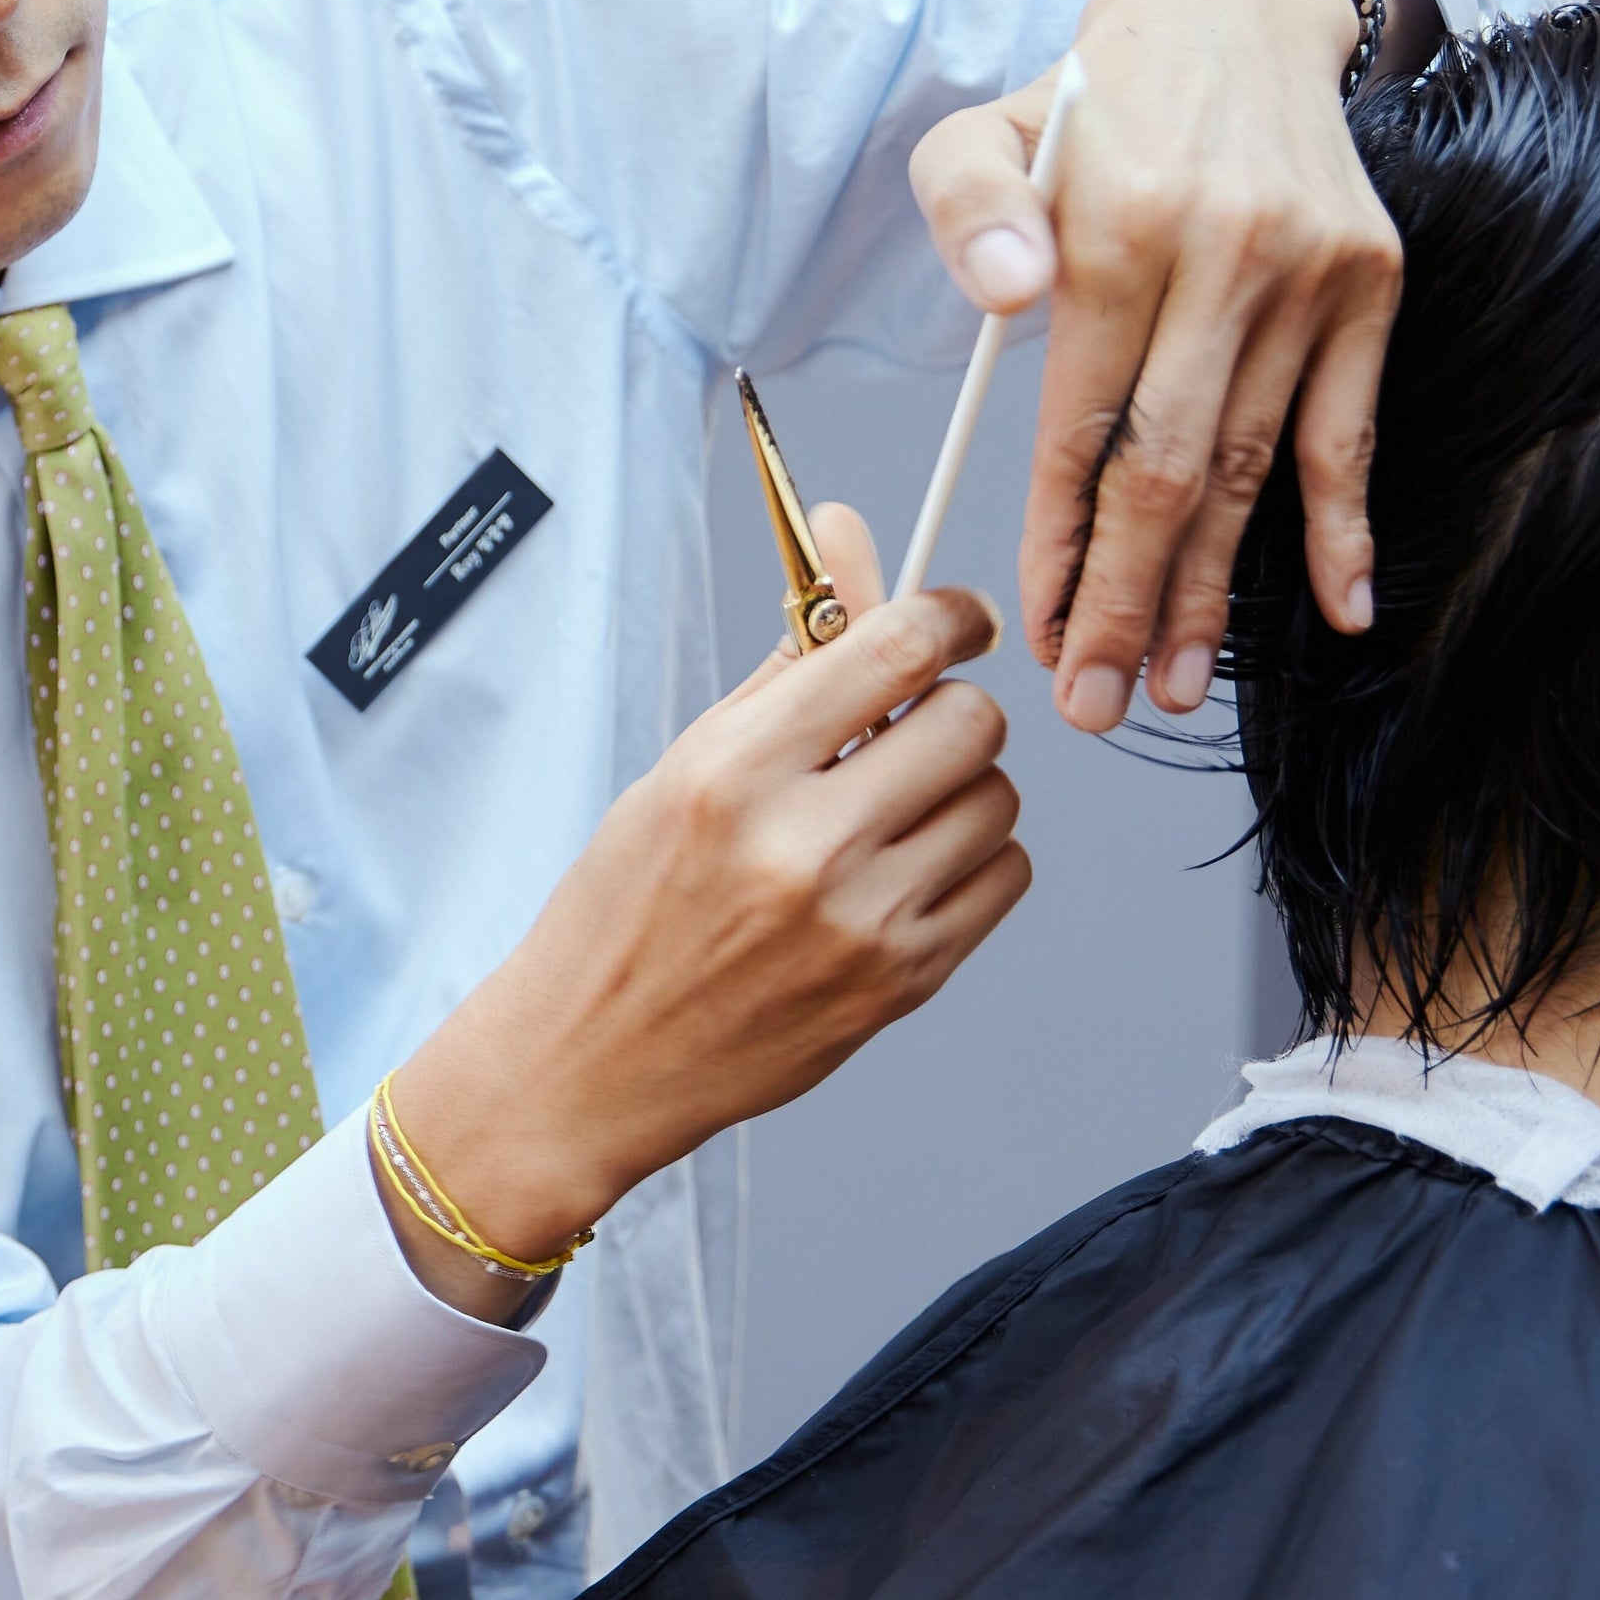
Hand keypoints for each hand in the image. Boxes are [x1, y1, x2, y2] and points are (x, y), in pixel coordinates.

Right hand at [375, 511, 1026, 1314]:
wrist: (593, 1059)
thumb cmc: (625, 906)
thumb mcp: (683, 767)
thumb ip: (788, 663)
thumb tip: (856, 539)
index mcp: (733, 771)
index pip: (895, 648)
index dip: (946, 615)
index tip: (951, 620)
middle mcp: (803, 844)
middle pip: (971, 720)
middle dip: (946, 710)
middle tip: (903, 730)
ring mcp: (864, 921)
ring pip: (998, 798)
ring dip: (960, 789)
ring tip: (888, 814)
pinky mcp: (906, 981)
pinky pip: (1006, 875)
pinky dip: (971, 859)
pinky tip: (903, 872)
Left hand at [907, 0, 1399, 729]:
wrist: (1230, 16)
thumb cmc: (1085, 104)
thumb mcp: (980, 134)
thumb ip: (969, 213)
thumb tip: (1005, 296)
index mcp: (1122, 232)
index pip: (1084, 427)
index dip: (1061, 543)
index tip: (1042, 632)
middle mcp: (1227, 259)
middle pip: (1173, 470)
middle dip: (1132, 601)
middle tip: (1100, 701)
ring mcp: (1310, 278)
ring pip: (1254, 468)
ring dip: (1216, 589)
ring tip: (1177, 687)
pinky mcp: (1370, 286)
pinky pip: (1351, 430)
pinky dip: (1347, 528)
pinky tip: (1340, 612)